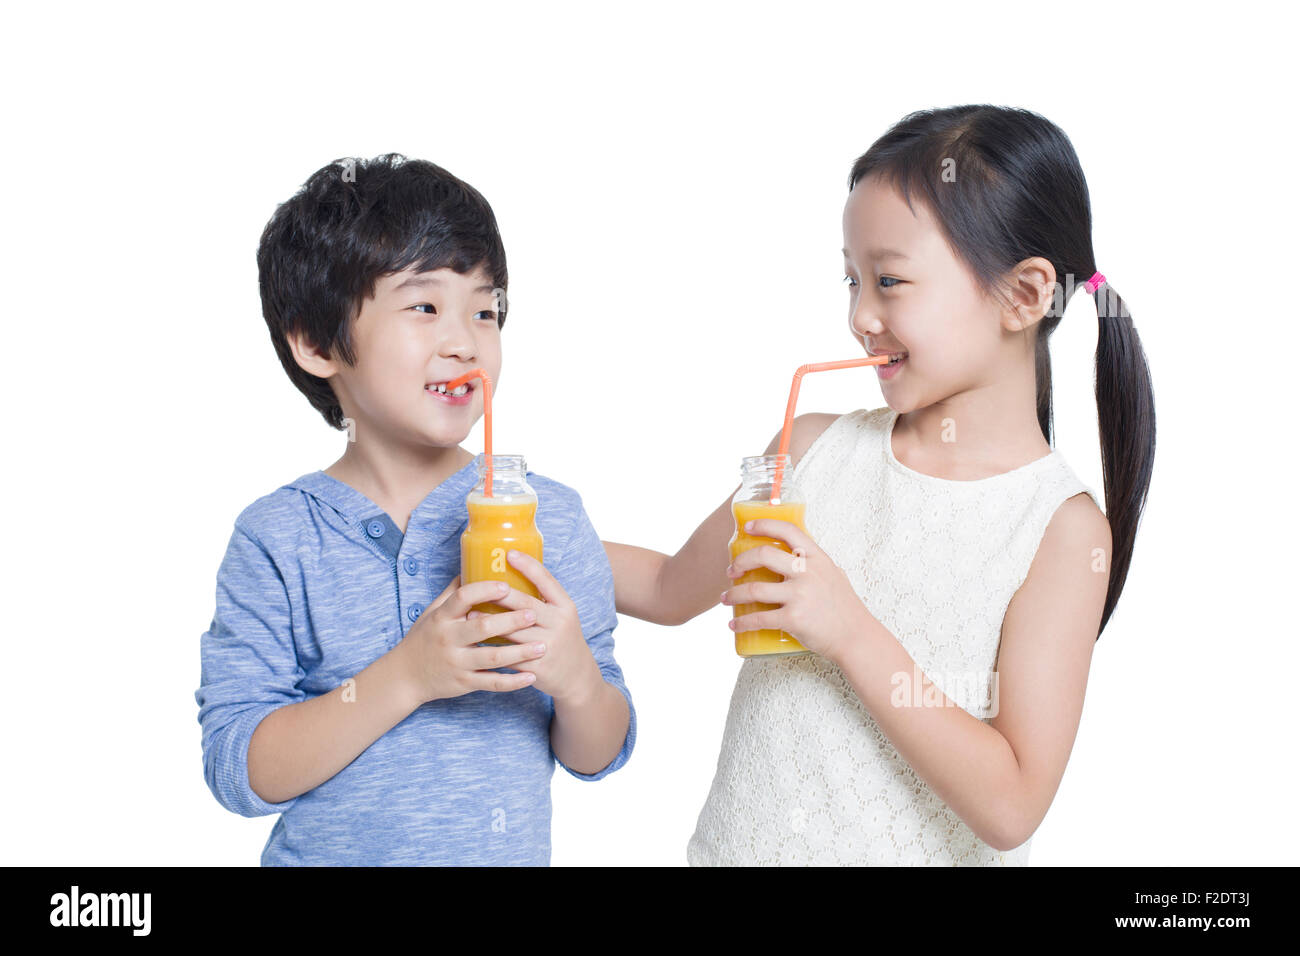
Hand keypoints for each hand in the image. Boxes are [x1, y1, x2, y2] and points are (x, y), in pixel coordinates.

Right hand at [395, 576, 547, 704]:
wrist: (405, 677)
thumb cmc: (424, 639)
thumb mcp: (431, 613)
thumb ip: (452, 593)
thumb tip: (472, 566)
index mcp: (441, 618)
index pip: (462, 598)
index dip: (484, 590)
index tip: (506, 586)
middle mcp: (448, 639)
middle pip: (482, 627)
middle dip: (510, 620)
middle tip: (534, 614)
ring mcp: (456, 663)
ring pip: (492, 657)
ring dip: (520, 652)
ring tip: (542, 646)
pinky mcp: (464, 683)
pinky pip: (492, 683)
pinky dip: (512, 682)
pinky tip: (531, 677)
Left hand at [466, 550, 602, 705]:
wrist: (576, 676)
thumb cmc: (562, 638)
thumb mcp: (562, 615)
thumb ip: (542, 599)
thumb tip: (510, 575)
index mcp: (565, 606)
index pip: (547, 580)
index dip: (528, 565)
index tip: (509, 553)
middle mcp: (559, 624)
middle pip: (526, 605)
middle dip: (501, 594)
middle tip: (479, 584)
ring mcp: (549, 646)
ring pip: (514, 632)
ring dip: (489, 622)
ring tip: (469, 614)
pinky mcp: (538, 668)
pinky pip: (510, 656)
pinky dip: (492, 648)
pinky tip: (476, 642)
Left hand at [721, 519, 871, 663]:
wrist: (856, 638)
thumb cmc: (844, 608)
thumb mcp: (833, 575)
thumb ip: (813, 565)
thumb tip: (792, 556)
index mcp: (817, 558)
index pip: (788, 530)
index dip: (764, 525)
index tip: (747, 528)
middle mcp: (807, 572)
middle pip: (763, 555)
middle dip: (740, 561)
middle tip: (731, 571)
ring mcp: (800, 595)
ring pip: (754, 589)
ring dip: (734, 595)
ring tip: (725, 599)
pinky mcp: (794, 619)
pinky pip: (760, 619)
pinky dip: (742, 623)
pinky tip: (734, 625)